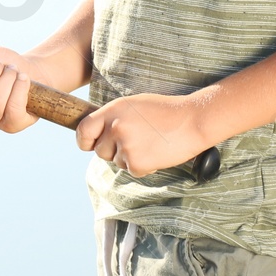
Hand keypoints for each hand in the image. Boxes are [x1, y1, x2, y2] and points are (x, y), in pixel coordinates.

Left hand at [76, 93, 208, 175]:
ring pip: (117, 161)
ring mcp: (125, 146)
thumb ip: (114, 117)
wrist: (192, 121)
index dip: (84, 140)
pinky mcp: (137, 163)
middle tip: (136, 141)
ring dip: (130, 157)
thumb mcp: (133, 105)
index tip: (87, 144)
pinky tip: (156, 152)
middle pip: (100, 151)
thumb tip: (98, 133)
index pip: (84, 130)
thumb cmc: (165, 111)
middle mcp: (115, 128)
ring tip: (150, 143)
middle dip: (113, 150)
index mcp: (112, 111)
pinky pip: (132, 170)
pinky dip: (143, 166)